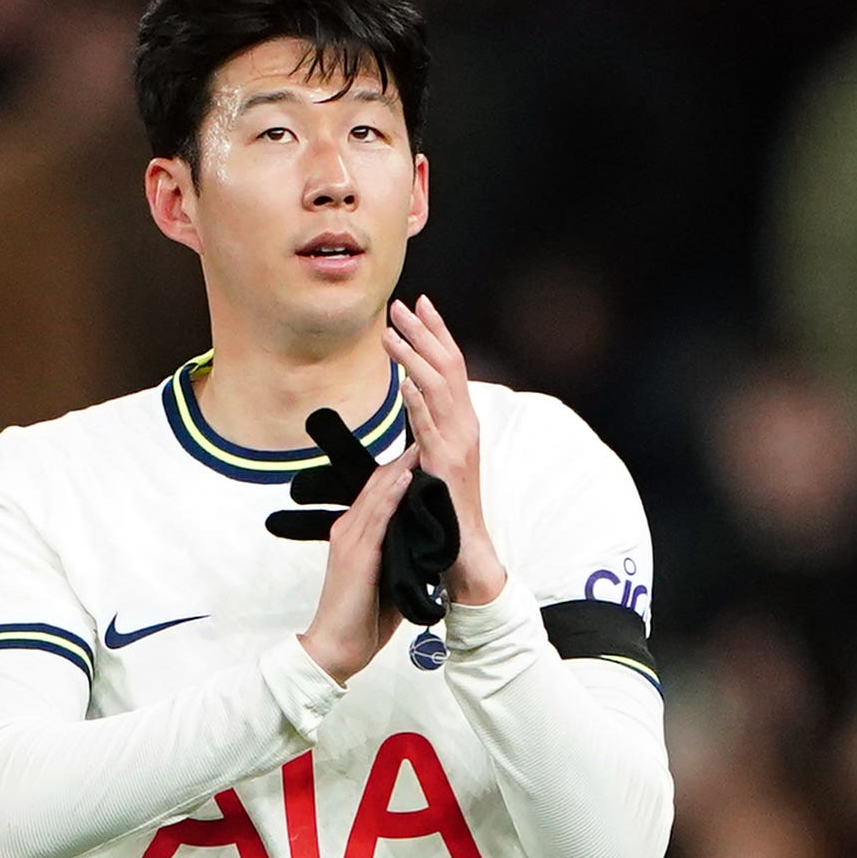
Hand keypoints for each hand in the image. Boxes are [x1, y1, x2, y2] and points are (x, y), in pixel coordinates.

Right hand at [295, 442, 414, 681]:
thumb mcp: (385, 579)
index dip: (401, 470)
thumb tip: (425, 547)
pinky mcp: (356, 555)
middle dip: (403, 458)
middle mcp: (348, 530)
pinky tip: (407, 476)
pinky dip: (393, 494)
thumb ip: (399, 558)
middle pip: (378, 484)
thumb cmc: (361, 620)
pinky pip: (377, 517)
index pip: (379, 493)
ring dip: (402, 467)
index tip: (422, 449)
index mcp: (355, 536)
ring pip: (378, 493)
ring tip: (422, 441)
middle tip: (425, 431)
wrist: (334, 649)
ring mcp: (350, 540)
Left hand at [385, 296, 507, 605]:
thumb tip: (413, 415)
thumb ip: (426, 439)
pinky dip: (416, 401)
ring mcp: (458, 445)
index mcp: (461, 425)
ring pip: (438, 389)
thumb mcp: (435, 466)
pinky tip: (402, 380)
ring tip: (389, 331)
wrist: (467, 554)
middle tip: (402, 303)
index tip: (420, 305)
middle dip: (424, 332)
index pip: (451, 367)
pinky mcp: (446, 466)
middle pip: (447, 366)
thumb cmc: (446, 515)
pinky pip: (430, 427)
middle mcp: (465, 428)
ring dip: (413, 356)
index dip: (436, 334)